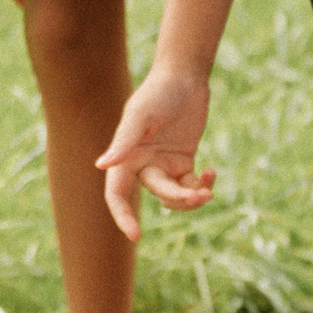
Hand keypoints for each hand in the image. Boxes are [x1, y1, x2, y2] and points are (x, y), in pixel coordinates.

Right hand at [95, 65, 216, 239]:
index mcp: (126, 156)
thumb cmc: (158, 92)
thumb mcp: (141, 115)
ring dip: (191, 199)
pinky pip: (191, 185)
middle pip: (157, 194)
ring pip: (175, 196)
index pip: (116, 193)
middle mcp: (142, 163)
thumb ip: (123, 141)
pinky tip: (211, 173)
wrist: (184, 77)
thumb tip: (101, 166)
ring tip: (207, 190)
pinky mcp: (183, 161)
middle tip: (199, 194)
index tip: (135, 235)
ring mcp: (164, 164)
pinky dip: (202, 185)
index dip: (122, 216)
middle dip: (177, 199)